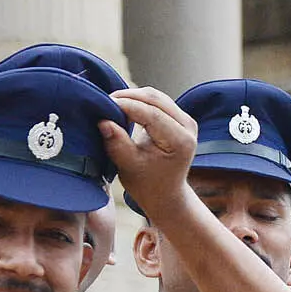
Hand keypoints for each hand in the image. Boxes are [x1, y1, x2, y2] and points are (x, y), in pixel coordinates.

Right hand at [100, 87, 197, 220]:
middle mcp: (188, 126)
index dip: (126, 106)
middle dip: (128, 97)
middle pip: (155, 99)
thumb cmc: (147, 185)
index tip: (104, 105)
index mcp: (180, 141)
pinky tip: (121, 107)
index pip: (152, 114)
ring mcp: (185, 120)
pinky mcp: (178, 118)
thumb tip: (103, 121)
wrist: (165, 194)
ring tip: (110, 104)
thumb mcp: (129, 167)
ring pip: (156, 97)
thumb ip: (117, 144)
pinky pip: (157, 101)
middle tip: (103, 101)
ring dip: (132, 97)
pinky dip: (138, 101)